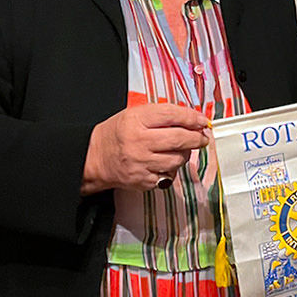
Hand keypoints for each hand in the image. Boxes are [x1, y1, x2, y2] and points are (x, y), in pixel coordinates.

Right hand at [82, 103, 210, 193]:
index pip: (171, 115)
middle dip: (197, 138)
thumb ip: (161, 115)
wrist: (95, 158)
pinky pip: (169, 175)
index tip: (202, 121)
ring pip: (177, 159)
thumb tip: (191, 119)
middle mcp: (138, 142)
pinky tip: (166, 162)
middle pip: (179, 139)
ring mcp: (141, 163)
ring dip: (185, 154)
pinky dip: (172, 169)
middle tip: (202, 137)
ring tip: (181, 149)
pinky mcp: (143, 180)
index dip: (192, 118)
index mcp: (136, 121)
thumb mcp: (134, 115)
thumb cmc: (117, 134)